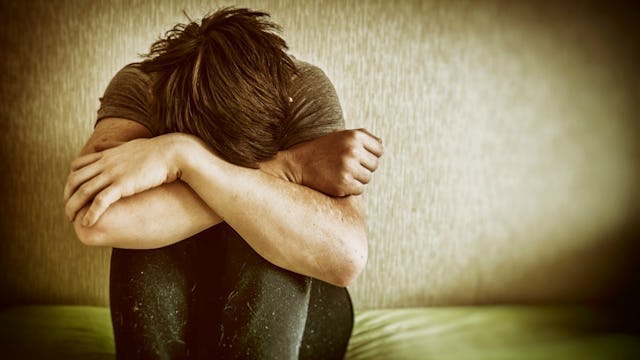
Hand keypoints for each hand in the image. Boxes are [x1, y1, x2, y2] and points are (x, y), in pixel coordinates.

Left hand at [63, 133, 188, 225]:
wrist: (173, 152)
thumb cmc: (159, 151)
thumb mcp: (133, 145)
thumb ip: (117, 146)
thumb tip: (108, 145)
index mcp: (108, 155)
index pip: (78, 165)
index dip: (71, 180)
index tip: (72, 192)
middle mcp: (106, 163)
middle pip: (75, 179)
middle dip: (67, 195)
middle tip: (69, 209)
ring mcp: (113, 174)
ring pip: (83, 191)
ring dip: (73, 207)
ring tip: (71, 219)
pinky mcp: (123, 185)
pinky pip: (100, 201)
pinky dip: (91, 213)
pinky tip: (88, 223)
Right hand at [283, 129, 383, 195]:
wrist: (299, 165)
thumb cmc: (322, 150)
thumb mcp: (340, 136)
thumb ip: (362, 136)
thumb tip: (381, 143)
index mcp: (354, 136)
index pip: (379, 150)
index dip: (369, 156)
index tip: (357, 158)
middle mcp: (353, 150)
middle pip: (374, 166)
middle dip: (363, 168)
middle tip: (345, 167)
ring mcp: (348, 167)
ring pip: (367, 179)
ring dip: (356, 179)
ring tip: (340, 173)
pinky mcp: (343, 183)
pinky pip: (359, 190)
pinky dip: (350, 189)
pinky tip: (337, 182)